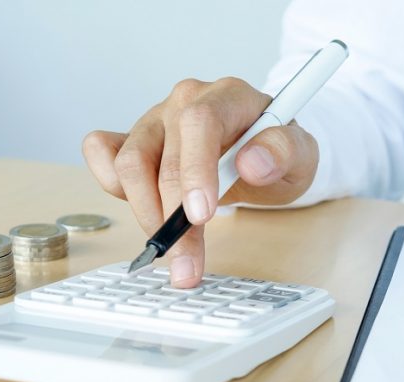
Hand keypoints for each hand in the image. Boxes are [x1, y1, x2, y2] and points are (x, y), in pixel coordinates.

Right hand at [82, 77, 319, 286]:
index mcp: (226, 97)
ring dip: (146, 215)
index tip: (201, 216)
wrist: (263, 154)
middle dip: (172, 219)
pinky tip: (143, 211)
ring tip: (172, 251)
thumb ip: (285, 152)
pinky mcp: (134, 139)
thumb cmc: (277, 153)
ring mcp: (155, 120)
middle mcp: (184, 102)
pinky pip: (102, 153)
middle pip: (161, 157)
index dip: (195, 171)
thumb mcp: (301, 155)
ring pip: (128, 164)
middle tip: (188, 263)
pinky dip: (111, 186)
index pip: (200, 124)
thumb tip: (253, 162)